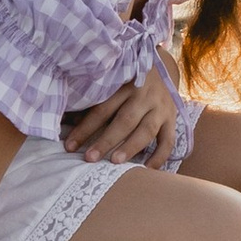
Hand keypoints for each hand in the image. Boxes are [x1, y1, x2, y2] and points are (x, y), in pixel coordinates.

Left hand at [61, 66, 181, 167]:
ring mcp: (161, 107)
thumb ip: (96, 99)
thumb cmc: (127, 81)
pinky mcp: (173, 119)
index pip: (102, 109)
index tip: (70, 146)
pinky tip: (147, 169)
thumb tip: (68, 120)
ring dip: (130, 147)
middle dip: (106, 140)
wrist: (161, 70)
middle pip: (124, 120)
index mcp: (125, 83)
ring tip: (115, 162)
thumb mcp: (113, 82)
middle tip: (90, 158)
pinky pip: (168, 140)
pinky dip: (159, 156)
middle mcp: (145, 94)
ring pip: (146, 130)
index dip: (85, 128)